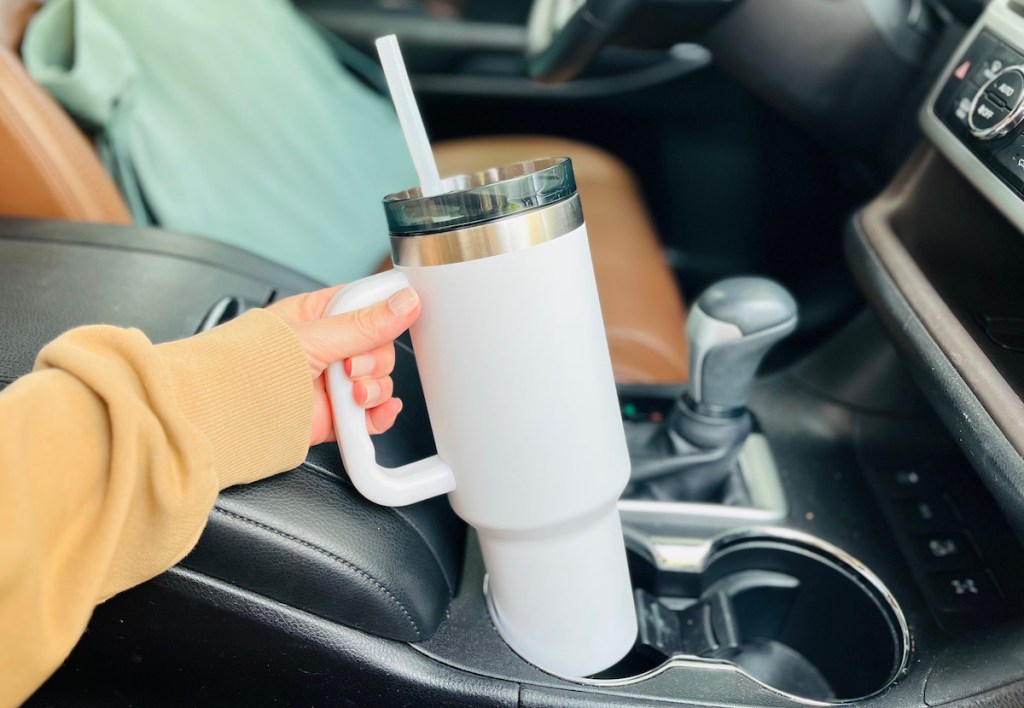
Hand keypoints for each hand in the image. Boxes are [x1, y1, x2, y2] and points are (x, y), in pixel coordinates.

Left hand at [266, 283, 421, 445]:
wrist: (231, 416)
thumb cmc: (250, 366)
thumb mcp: (314, 337)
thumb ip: (364, 324)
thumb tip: (404, 303)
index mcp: (320, 314)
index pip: (368, 304)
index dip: (387, 311)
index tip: (398, 316)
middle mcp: (330, 347)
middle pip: (381, 347)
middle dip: (373, 361)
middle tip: (349, 367)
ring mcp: (334, 383)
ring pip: (380, 381)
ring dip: (374, 389)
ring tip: (350, 395)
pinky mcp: (338, 416)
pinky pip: (373, 413)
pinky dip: (380, 414)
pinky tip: (373, 412)